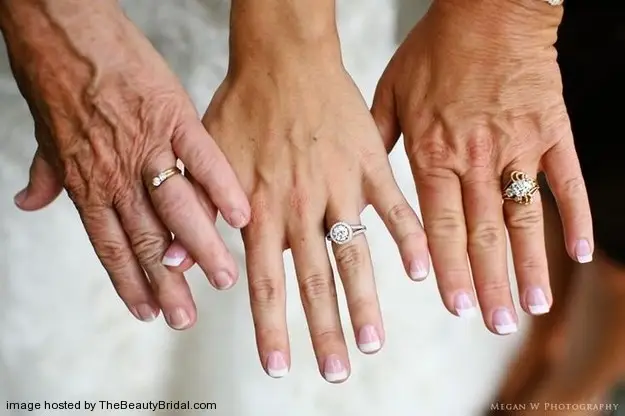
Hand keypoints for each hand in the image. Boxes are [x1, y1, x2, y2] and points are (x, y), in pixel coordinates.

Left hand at [1, 0, 249, 328]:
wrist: (64, 29)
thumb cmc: (57, 79)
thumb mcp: (45, 137)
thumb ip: (46, 176)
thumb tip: (29, 202)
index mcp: (89, 183)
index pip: (111, 246)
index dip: (130, 282)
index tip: (148, 311)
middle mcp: (118, 174)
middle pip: (148, 239)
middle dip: (168, 282)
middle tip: (187, 317)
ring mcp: (148, 147)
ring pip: (178, 208)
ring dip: (202, 248)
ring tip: (223, 279)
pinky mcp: (175, 117)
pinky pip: (203, 159)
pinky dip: (223, 187)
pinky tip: (242, 216)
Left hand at [166, 0, 427, 382]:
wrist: (283, 56)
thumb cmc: (243, 105)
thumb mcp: (206, 157)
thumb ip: (197, 212)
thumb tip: (178, 262)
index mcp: (260, 208)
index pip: (265, 283)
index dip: (272, 328)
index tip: (281, 367)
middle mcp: (301, 206)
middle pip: (315, 281)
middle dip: (325, 331)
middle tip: (338, 371)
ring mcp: (339, 186)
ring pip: (355, 254)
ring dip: (366, 302)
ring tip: (374, 342)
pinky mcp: (369, 163)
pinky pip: (393, 206)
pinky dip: (408, 239)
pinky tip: (421, 273)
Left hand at [371, 0, 592, 333]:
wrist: (485, 9)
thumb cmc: (434, 51)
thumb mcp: (390, 94)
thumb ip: (377, 144)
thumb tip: (360, 184)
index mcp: (433, 154)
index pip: (441, 227)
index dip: (448, 270)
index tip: (455, 307)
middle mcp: (475, 159)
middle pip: (484, 234)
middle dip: (490, 284)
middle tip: (497, 324)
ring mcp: (517, 147)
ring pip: (523, 217)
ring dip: (530, 265)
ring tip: (534, 305)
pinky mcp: (552, 131)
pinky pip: (566, 180)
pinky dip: (574, 217)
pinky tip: (578, 253)